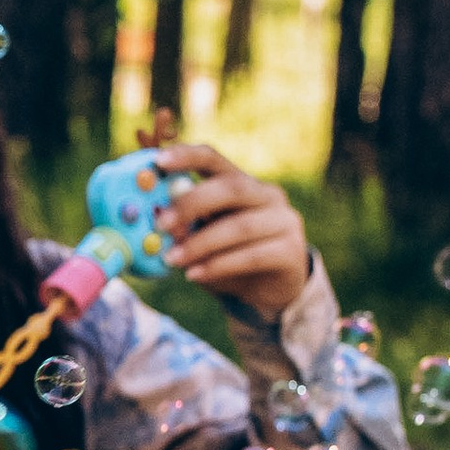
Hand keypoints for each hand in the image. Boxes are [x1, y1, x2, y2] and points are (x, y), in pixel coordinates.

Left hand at [156, 142, 311, 321]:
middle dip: (192, 204)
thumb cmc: (227, 259)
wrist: (268, 292)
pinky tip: (194, 275)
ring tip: (171, 259)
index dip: (187, 156)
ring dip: (200, 243)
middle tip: (161, 223)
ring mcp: (283, 221)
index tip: (158, 161)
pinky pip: (252, 256)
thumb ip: (183, 228)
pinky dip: (218, 265)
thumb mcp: (201, 240)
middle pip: (230, 188)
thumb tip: (157, 219)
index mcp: (241, 183)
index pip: (214, 159)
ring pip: (240, 226)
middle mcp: (266, 195)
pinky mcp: (291, 251)